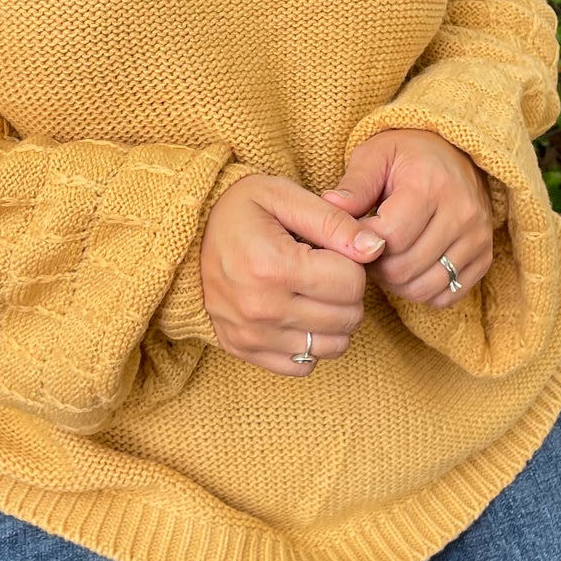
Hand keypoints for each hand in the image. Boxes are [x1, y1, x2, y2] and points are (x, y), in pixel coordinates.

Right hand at [200, 172, 385, 376]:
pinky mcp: (245, 351)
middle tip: (324, 268)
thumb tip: (376, 248)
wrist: (185, 237)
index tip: (330, 249)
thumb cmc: (238, 209)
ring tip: (313, 290)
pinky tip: (299, 313)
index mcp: (272, 266)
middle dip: (347, 290)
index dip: (352, 262)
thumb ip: (333, 220)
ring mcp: (252, 335)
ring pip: (333, 347)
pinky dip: (311, 342)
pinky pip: (304, 365)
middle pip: (347, 317)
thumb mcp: (283, 195)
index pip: (351, 282)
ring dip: (334, 319)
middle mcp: (261, 308)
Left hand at [321, 129, 492, 309]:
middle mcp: (463, 213)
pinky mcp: (485, 257)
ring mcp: (478, 238)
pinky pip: (447, 295)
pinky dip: (422, 290)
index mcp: (432, 185)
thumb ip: (354, 185)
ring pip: (424, 288)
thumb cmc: (405, 154)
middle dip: (376, 264)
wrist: (453, 152)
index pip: (390, 238)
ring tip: (386, 256)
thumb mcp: (374, 155)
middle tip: (367, 246)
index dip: (361, 242)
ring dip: (396, 281)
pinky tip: (410, 265)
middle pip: (404, 268)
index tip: (354, 230)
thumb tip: (329, 208)